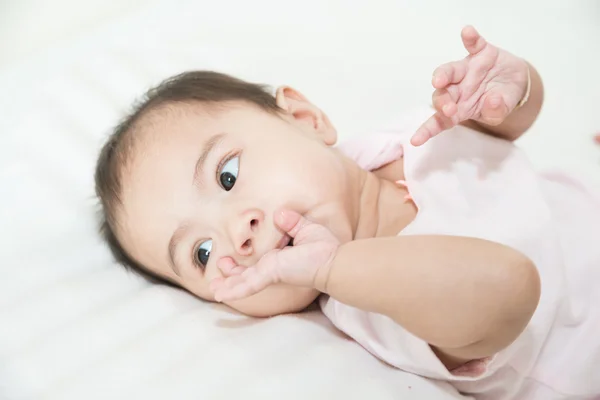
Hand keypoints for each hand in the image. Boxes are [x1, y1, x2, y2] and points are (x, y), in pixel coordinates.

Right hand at [209, 210, 339, 302]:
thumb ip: (292, 222)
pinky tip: (220, 294)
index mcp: (278, 261)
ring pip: (244, 282)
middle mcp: (272, 269)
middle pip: (246, 276)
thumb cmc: (324, 249)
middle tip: (216, 274)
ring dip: (228, 285)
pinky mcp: (270, 274)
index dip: (240, 265)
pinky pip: (249, 284)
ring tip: (214, 287)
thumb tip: (280, 213)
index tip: (227, 259)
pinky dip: (234, 289)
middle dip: (230, 276)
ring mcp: (270, 273)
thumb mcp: (305, 230)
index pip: (256, 265)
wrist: (334, 261)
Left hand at [412, 26, 528, 145]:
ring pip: (450, 70)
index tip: (415, 141)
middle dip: (442, 102)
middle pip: (442, 95)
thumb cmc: (499, 100)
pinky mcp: (481, 53)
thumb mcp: (500, 111)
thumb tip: (491, 102)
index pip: (440, 121)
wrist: (515, 80)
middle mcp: (458, 89)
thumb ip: (496, 111)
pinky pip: (474, 44)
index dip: (427, 130)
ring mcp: (468, 70)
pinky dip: (470, 38)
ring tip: (439, 79)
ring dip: (444, 74)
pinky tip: (467, 32)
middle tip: (448, 109)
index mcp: (460, 108)